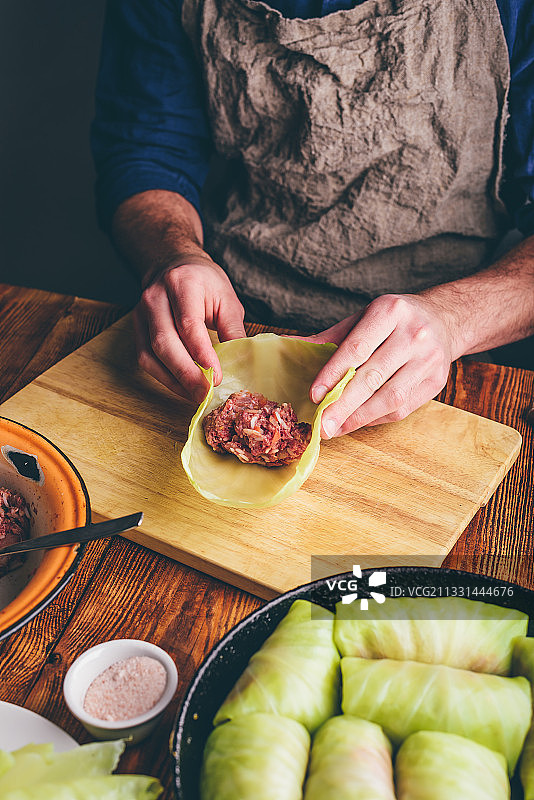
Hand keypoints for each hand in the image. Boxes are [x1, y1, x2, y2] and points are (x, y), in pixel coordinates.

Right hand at [133, 256, 244, 402]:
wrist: (173, 264)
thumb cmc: (204, 282)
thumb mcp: (227, 298)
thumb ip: (232, 329)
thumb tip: (240, 362)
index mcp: (182, 283)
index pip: (188, 324)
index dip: (201, 354)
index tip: (216, 376)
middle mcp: (155, 297)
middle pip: (164, 342)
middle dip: (186, 373)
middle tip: (206, 394)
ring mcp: (141, 313)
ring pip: (150, 354)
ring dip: (173, 380)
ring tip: (196, 395)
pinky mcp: (136, 327)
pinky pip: (145, 358)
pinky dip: (164, 377)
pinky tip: (182, 386)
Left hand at [306, 294, 458, 436]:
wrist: (445, 319)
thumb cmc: (394, 320)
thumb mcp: (363, 317)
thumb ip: (331, 338)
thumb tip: (292, 350)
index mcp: (390, 311)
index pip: (357, 347)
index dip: (333, 373)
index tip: (314, 395)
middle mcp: (413, 334)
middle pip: (373, 377)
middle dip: (344, 405)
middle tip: (322, 425)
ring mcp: (429, 359)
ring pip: (390, 397)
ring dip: (360, 418)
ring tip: (336, 429)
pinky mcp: (437, 381)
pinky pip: (403, 408)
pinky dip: (376, 418)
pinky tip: (357, 422)